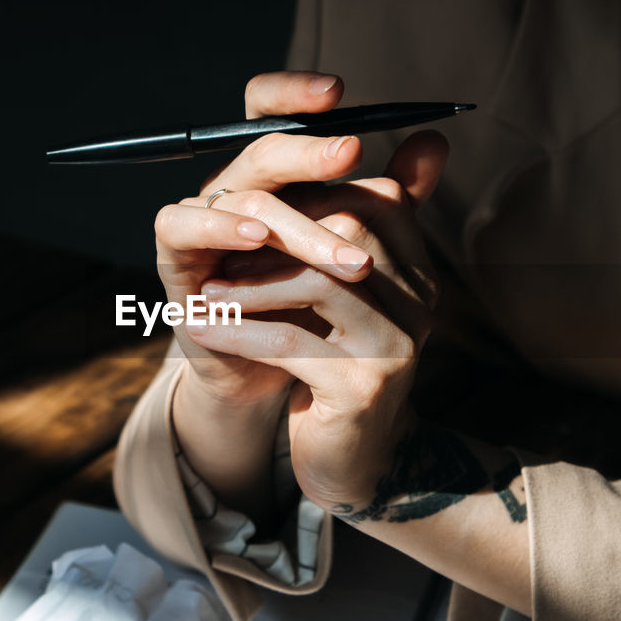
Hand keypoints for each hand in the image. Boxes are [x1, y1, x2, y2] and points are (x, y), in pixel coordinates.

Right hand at [153, 71, 374, 408]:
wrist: (261, 370)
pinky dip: (219, 228)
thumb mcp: (353, 247)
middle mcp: (234, 184)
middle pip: (263, 147)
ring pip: (244, 198)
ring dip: (298, 226)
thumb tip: (436, 142)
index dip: (294, 91)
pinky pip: (180, 224)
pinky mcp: (174, 252)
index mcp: (272, 174)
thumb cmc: (304, 302)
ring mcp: (200, 214)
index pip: (270, 108)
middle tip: (354, 154)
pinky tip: (257, 239)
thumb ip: (389, 199)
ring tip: (347, 259)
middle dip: (310, 152)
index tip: (338, 91)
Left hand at [185, 131, 449, 509]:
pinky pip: (290, 342)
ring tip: (206, 291)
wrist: (348, 461)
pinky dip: (238, 330)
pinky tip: (203, 327)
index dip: (309, 199)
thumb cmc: (334, 371)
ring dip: (251, 284)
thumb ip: (342, 236)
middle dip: (276, 235)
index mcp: (416, 274)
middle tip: (221, 250)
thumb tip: (362, 158)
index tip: (253, 217)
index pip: (377, 201)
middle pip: (350, 232)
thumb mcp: (339, 300)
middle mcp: (418, 305)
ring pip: (319, 284)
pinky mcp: (363, 388)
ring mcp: (395, 346)